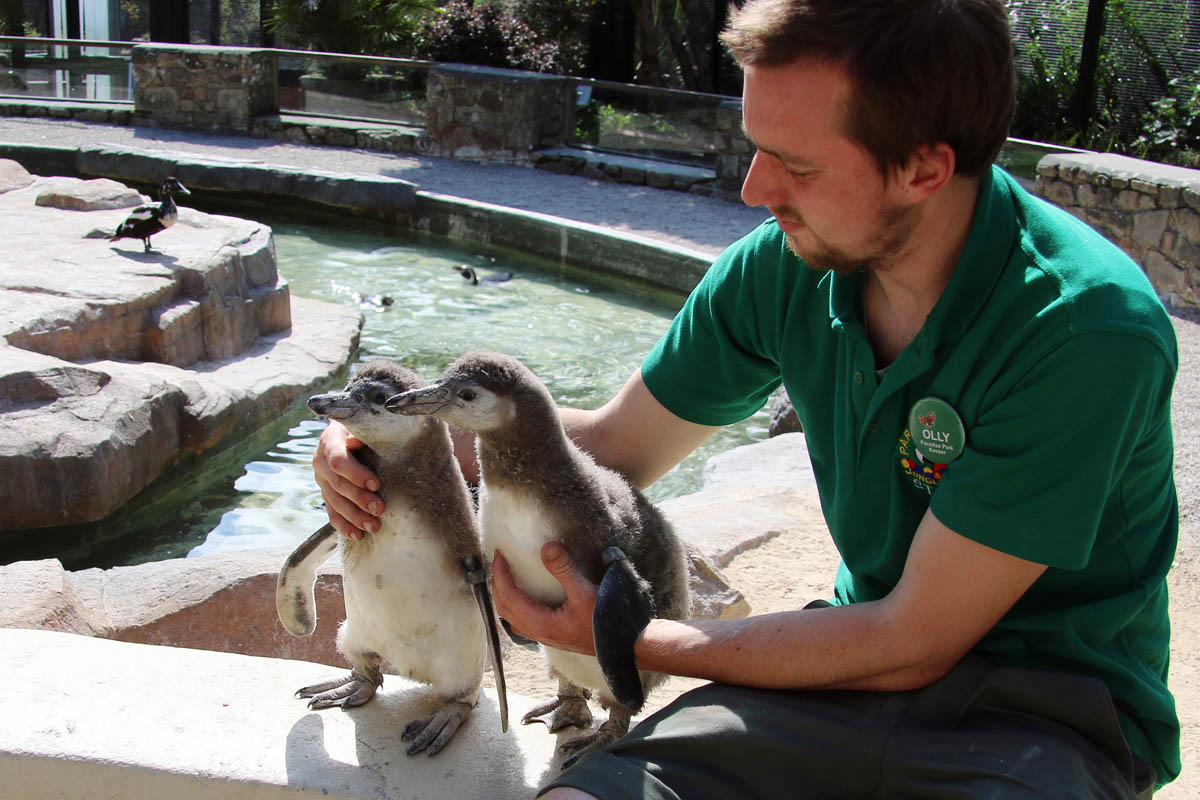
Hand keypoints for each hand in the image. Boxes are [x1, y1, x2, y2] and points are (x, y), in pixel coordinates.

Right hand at [313, 420, 382, 539]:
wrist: (348, 431)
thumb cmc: (363, 427)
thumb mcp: (362, 425)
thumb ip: (365, 432)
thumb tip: (361, 440)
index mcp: (330, 441)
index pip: (338, 460)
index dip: (356, 474)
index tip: (376, 484)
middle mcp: (321, 461)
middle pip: (338, 484)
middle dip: (359, 499)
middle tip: (380, 509)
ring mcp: (321, 480)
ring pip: (335, 501)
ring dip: (354, 516)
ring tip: (374, 526)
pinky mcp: (326, 493)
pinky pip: (332, 512)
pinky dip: (344, 525)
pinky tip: (357, 535)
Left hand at [492, 542, 598, 655]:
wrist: (621, 646)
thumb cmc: (603, 623)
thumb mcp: (584, 592)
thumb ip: (564, 569)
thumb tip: (546, 547)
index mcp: (540, 623)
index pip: (509, 596)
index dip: (500, 574)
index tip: (499, 555)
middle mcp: (537, 632)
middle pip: (504, 608)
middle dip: (497, 584)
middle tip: (499, 562)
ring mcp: (544, 636)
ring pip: (511, 617)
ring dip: (504, 596)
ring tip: (506, 577)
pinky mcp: (551, 635)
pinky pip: (522, 621)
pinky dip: (515, 606)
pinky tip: (523, 596)